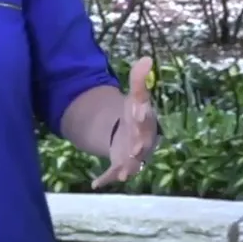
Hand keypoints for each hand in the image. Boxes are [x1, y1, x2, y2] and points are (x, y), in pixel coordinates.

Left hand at [91, 56, 158, 188]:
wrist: (134, 136)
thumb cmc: (136, 114)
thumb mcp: (136, 95)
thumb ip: (138, 78)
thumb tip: (147, 57)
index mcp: (146, 121)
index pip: (146, 116)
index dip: (142, 114)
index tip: (138, 110)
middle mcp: (143, 140)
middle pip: (142, 142)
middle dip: (139, 145)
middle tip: (134, 148)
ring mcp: (133, 156)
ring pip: (133, 164)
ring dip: (129, 168)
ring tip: (124, 174)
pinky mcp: (122, 166)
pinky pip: (114, 174)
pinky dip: (107, 179)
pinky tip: (95, 184)